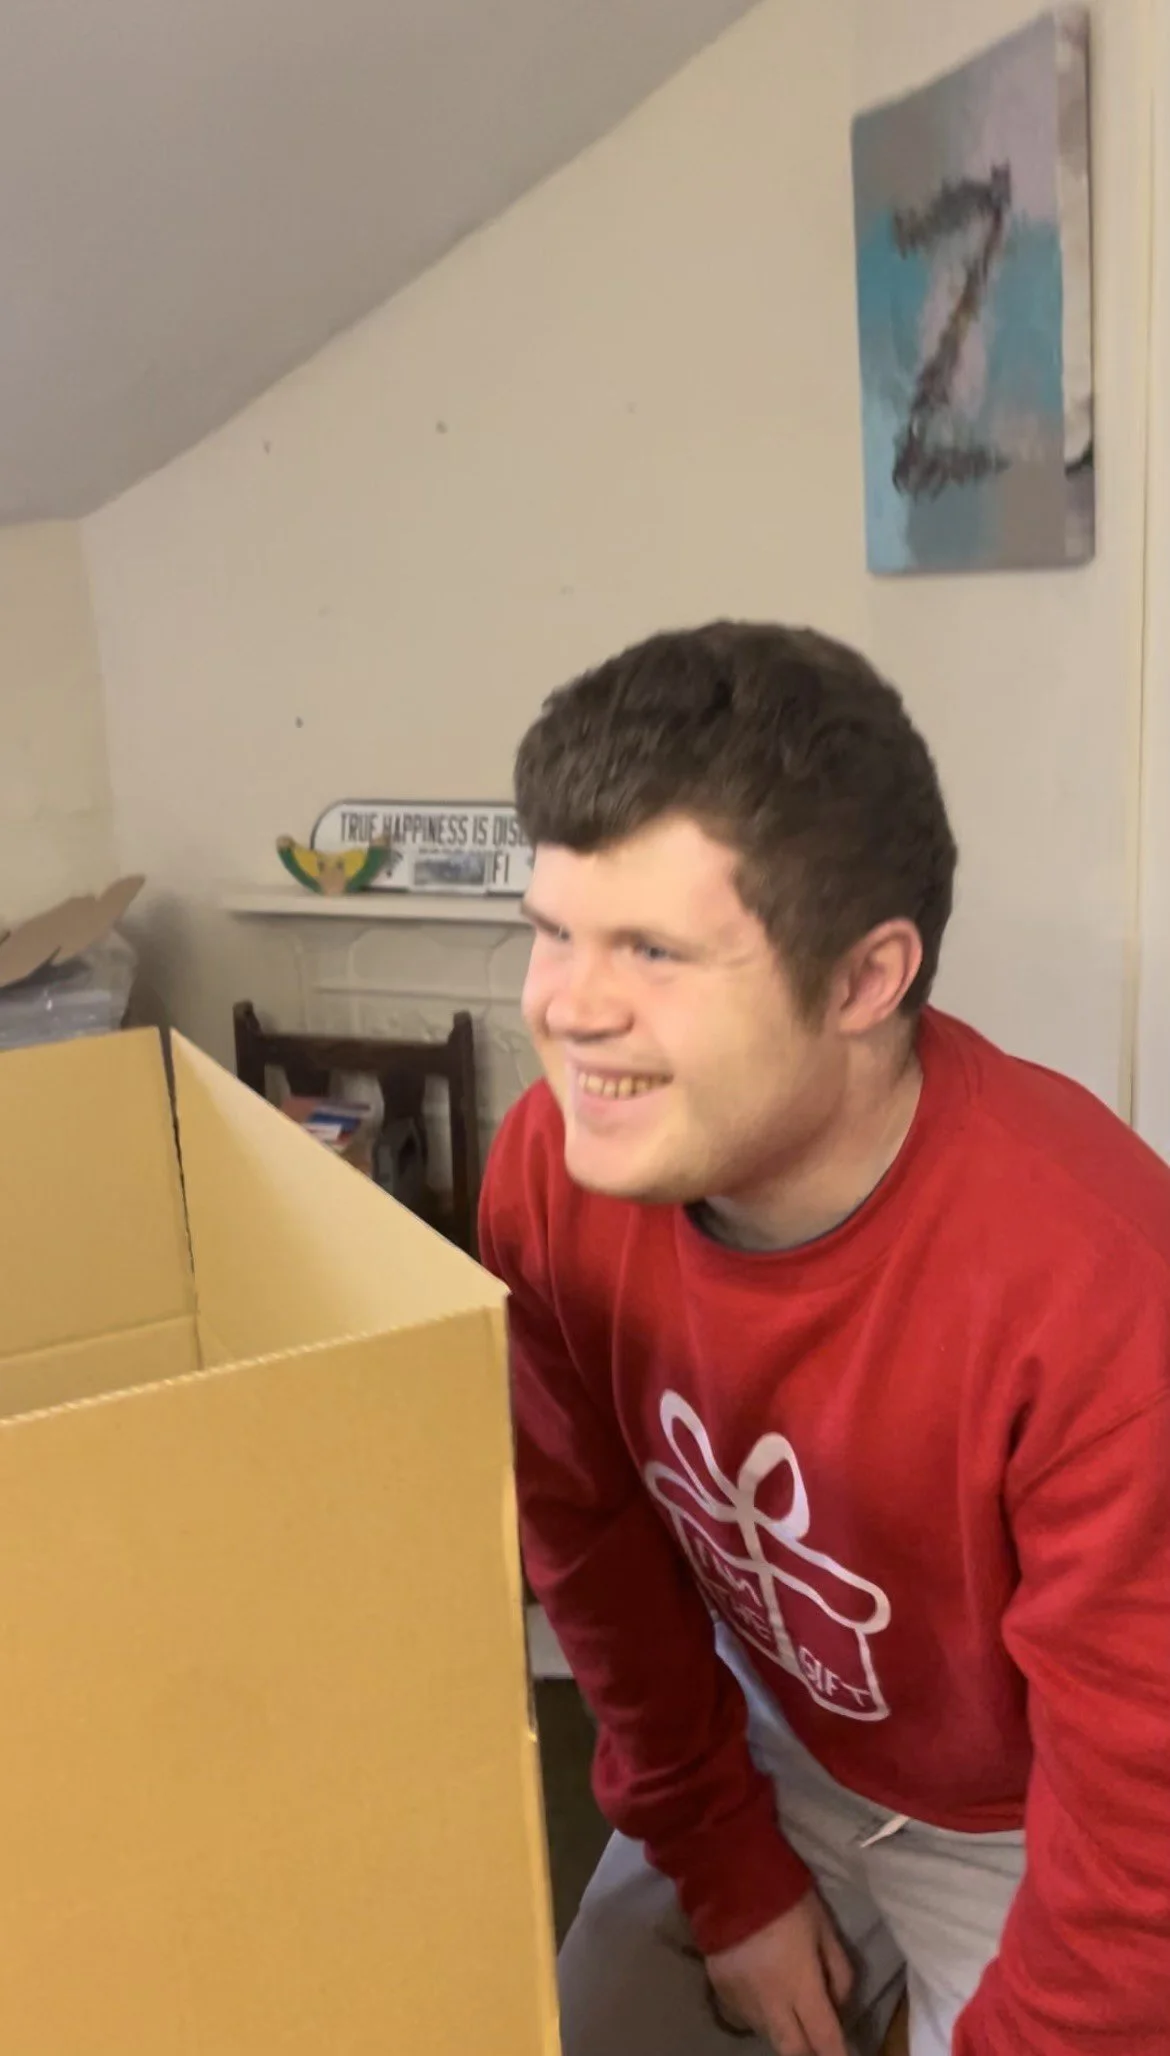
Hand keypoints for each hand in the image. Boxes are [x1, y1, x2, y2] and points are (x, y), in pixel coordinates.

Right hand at [706, 1892, 853, 2055]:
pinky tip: (765, 1990)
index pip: (824, 2039)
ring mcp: (742, 2000)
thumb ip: (838, 1969)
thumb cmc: (784, 1897)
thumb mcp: (823, 1926)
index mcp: (800, 1984)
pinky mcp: (720, 1991)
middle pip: (793, 2051)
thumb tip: (840, 2003)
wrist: (726, 1876)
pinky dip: (762, 2013)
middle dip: (809, 2052)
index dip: (838, 2055)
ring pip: (768, 2035)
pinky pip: (747, 2016)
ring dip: (785, 2030)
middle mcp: (770, 2002)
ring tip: (791, 2006)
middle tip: (818, 2040)